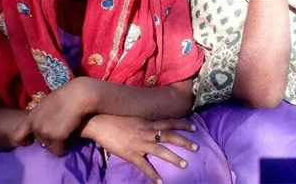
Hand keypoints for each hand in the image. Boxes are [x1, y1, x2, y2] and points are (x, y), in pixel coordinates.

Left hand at [12, 77, 91, 155]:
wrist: (79, 94)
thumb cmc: (68, 95)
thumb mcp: (48, 103)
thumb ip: (42, 115)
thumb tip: (46, 122)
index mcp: (31, 116)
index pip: (17, 136)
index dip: (24, 141)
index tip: (32, 141)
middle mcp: (35, 125)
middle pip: (39, 142)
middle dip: (48, 140)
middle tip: (59, 134)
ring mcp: (44, 132)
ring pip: (49, 147)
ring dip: (57, 144)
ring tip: (67, 135)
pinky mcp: (56, 137)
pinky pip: (59, 151)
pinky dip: (64, 150)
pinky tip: (71, 143)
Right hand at [80, 115, 197, 183]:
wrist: (98, 122)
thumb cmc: (114, 118)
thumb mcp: (133, 117)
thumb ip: (144, 122)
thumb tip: (152, 125)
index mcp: (147, 122)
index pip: (169, 122)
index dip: (182, 124)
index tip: (194, 127)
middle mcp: (146, 131)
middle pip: (169, 136)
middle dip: (184, 141)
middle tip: (196, 147)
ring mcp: (139, 143)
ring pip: (160, 151)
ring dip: (174, 158)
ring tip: (185, 165)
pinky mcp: (130, 154)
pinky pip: (144, 166)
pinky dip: (153, 175)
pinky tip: (161, 183)